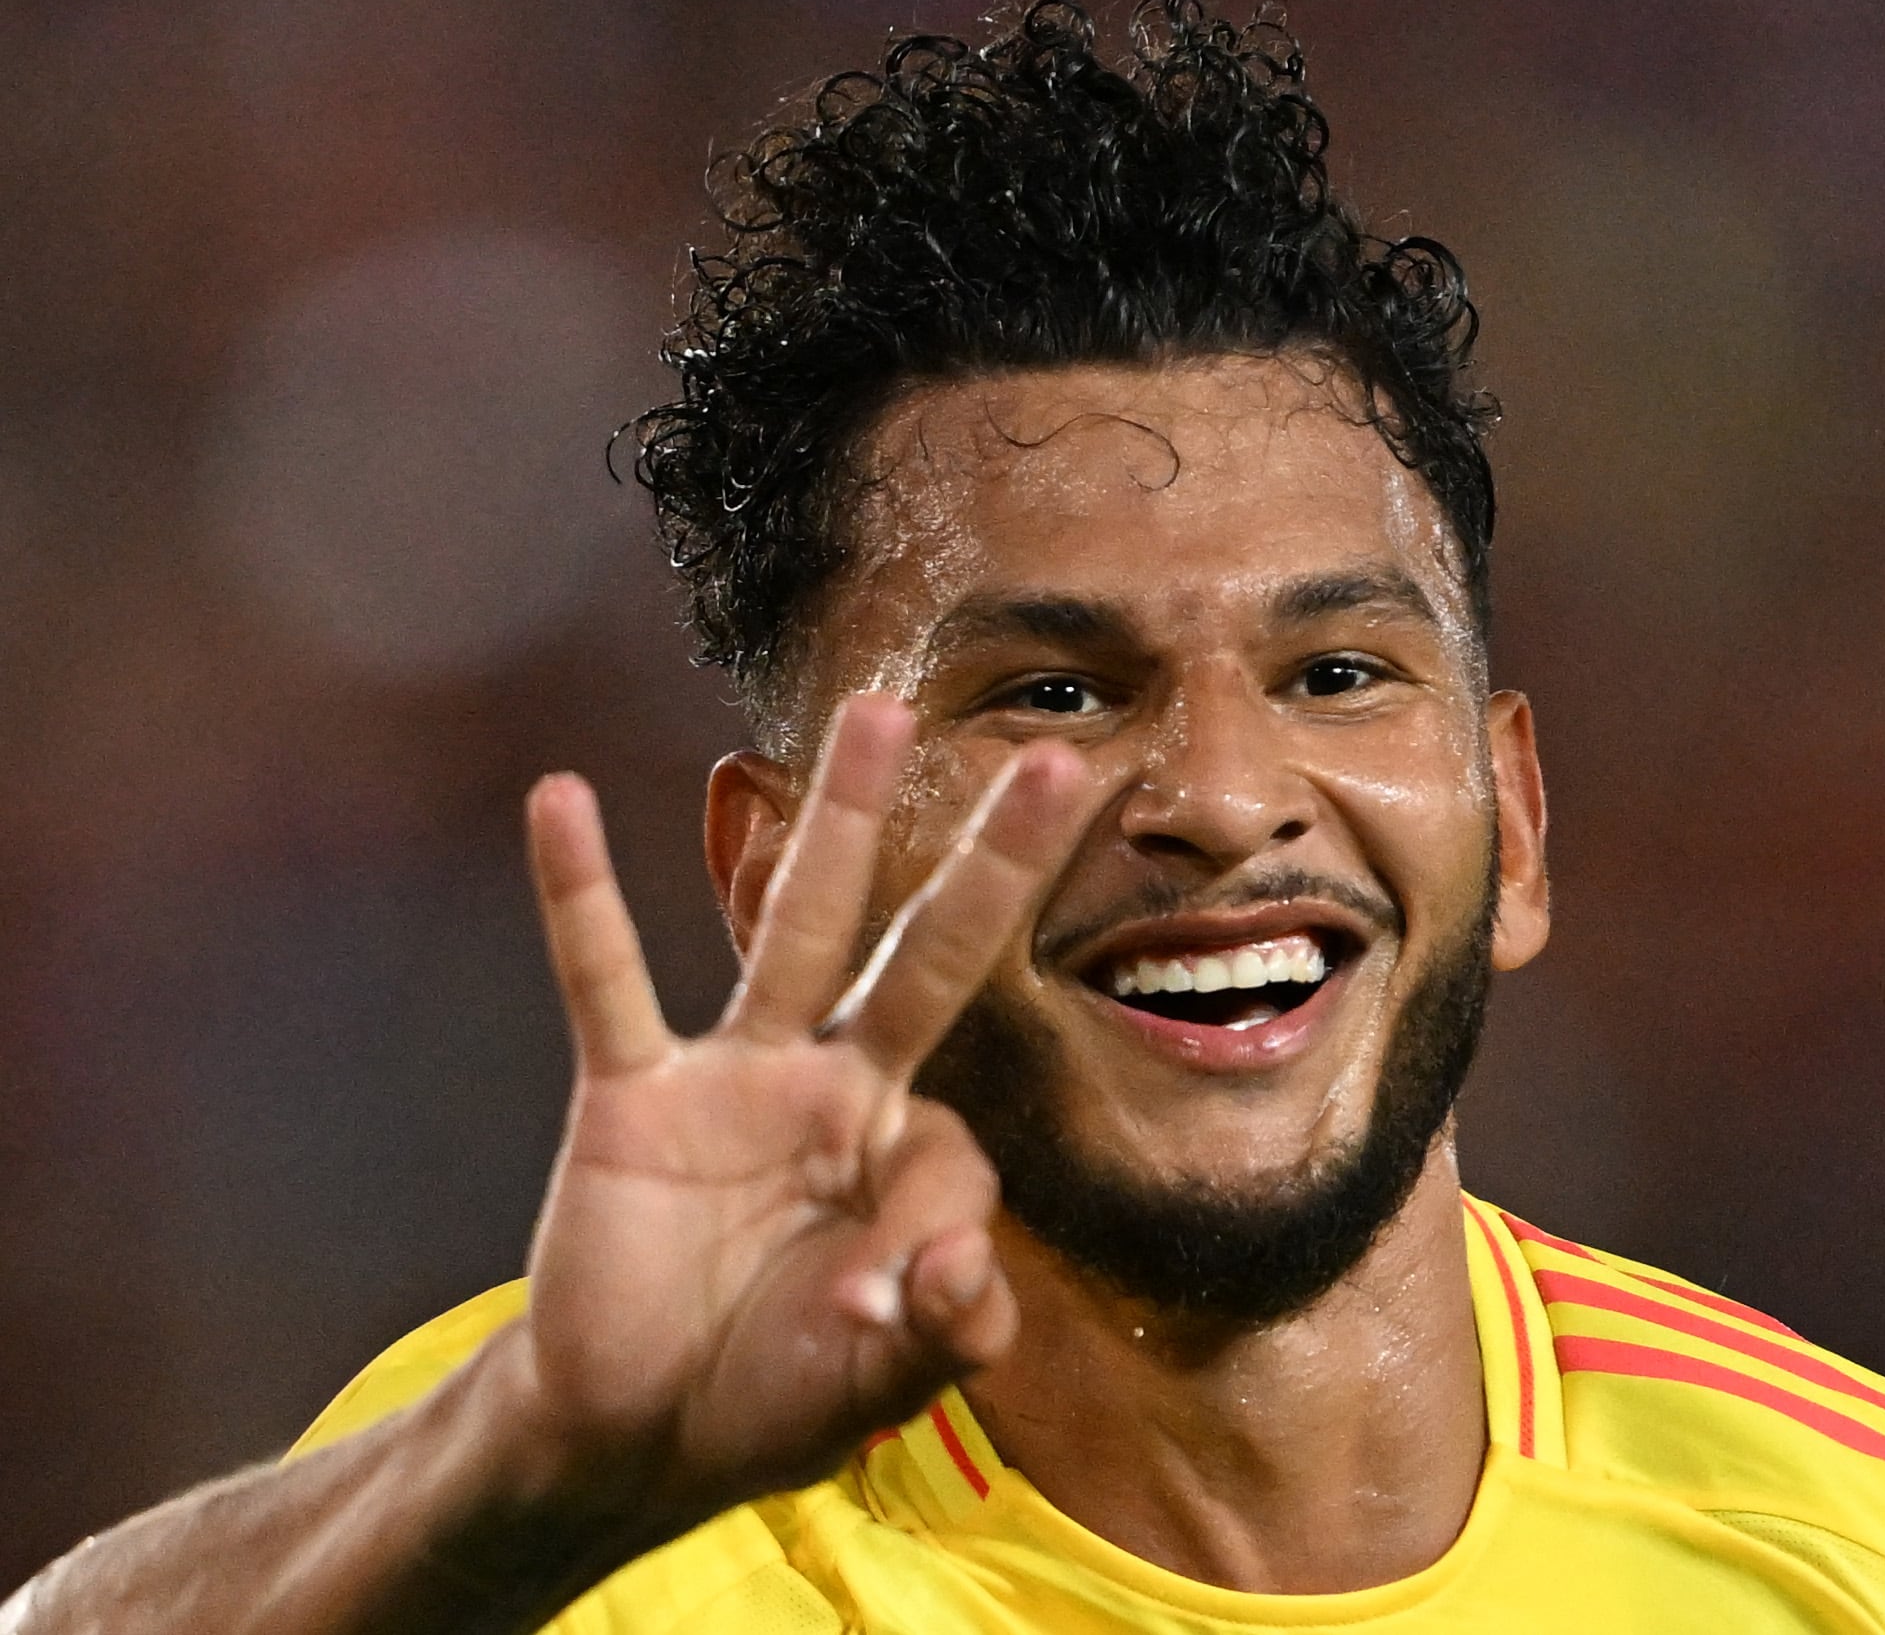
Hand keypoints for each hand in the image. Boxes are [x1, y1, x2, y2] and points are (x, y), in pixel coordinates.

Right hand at [509, 693, 1088, 1523]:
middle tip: (1059, 761)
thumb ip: (942, 1329)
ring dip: (840, 820)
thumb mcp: (876, 1381)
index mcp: (905, 1153)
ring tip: (877, 711)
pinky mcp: (635, 1095)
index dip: (931, 1237)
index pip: (960, 1143)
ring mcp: (735, 1079)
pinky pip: (606, 982)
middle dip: (993, 864)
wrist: (625, 1436)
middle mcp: (834, 1087)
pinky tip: (561, 802)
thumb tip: (951, 1269)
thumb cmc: (767, 1397)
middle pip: (929, 954)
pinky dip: (580, 897)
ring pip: (797, 925)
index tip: (880, 1313)